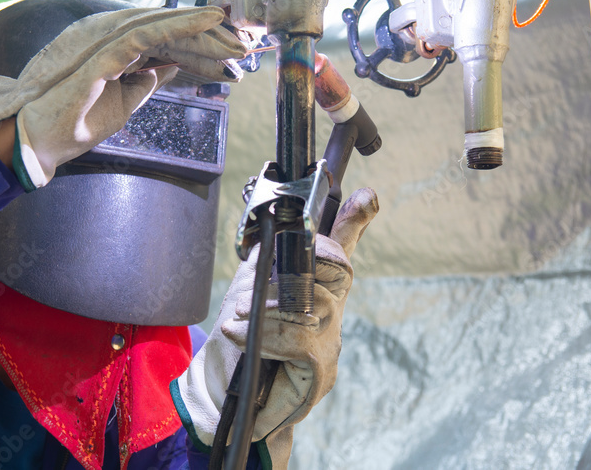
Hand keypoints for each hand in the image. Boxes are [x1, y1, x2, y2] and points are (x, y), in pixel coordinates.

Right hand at [0, 6, 244, 189]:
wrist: (40, 144)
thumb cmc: (75, 123)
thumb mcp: (123, 104)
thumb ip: (144, 82)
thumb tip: (168, 68)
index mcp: (119, 53)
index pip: (167, 43)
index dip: (201, 48)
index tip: (234, 56)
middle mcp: (113, 41)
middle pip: (168, 31)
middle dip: (207, 37)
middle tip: (244, 41)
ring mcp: (104, 44)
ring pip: (161, 26)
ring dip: (198, 25)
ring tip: (231, 24)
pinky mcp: (100, 56)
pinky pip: (145, 35)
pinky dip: (176, 26)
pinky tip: (204, 22)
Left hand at [171, 188, 379, 468]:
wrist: (224, 394)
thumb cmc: (239, 336)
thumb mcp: (248, 285)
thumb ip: (267, 252)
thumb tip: (270, 210)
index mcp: (315, 283)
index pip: (341, 245)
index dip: (353, 220)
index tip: (367, 196)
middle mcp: (330, 307)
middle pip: (337, 269)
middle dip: (310, 261)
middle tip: (259, 276)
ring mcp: (330, 338)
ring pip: (315, 305)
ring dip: (270, 307)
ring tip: (236, 315)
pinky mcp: (320, 368)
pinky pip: (299, 340)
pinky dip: (267, 335)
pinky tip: (239, 335)